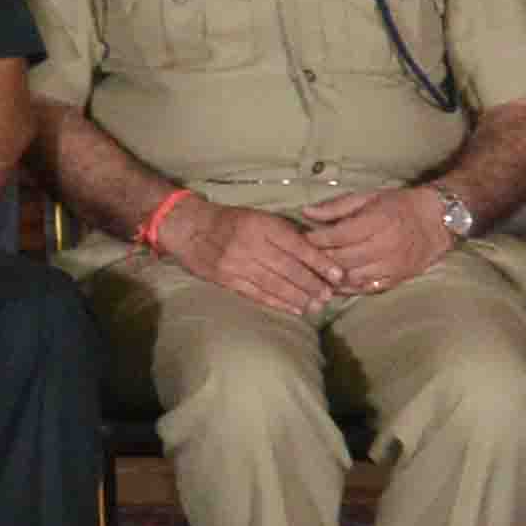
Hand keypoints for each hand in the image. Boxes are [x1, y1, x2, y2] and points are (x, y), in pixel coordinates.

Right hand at [160, 193, 346, 320]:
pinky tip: (294, 309)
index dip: (320, 262)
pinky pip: (258, 293)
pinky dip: (279, 303)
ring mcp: (236, 263)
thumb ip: (284, 232)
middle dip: (313, 284)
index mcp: (260, 224)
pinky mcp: (226, 278)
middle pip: (289, 268)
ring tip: (316, 306)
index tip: (338, 275)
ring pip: (275, 284)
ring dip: (299, 297)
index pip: (297, 246)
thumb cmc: (229, 221)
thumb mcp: (257, 217)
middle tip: (329, 295)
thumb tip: (317, 252)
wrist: (187, 226)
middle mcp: (249, 243)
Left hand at [296, 189, 456, 302]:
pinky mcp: (398, 279)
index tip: (302, 238)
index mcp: (378, 222)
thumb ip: (336, 207)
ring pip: (354, 276)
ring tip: (315, 271)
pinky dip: (350, 287)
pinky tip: (335, 284)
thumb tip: (305, 212)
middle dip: (320, 257)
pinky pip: (369, 288)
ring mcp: (393, 265)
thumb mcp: (367, 197)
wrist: (436, 222)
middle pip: (344, 257)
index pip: (340, 235)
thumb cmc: (398, 205)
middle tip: (303, 256)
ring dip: (332, 275)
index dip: (318, 238)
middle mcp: (386, 246)